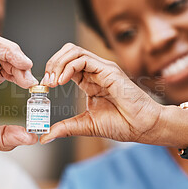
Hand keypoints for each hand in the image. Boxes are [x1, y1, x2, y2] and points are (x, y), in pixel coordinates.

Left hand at [40, 43, 163, 144]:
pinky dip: (69, 67)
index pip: (66, 64)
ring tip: (52, 81)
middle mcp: (95, 71)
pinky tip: (62, 81)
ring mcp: (103, 69)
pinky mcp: (109, 71)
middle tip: (46, 81)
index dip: (52, 71)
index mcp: (89, 81)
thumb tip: (45, 137)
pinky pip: (84, 60)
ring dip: (58, 63)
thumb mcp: (86, 125)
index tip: (43, 86)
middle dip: (52, 63)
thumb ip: (65, 128)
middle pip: (68, 52)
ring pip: (74, 51)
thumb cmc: (122, 124)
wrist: (143, 127)